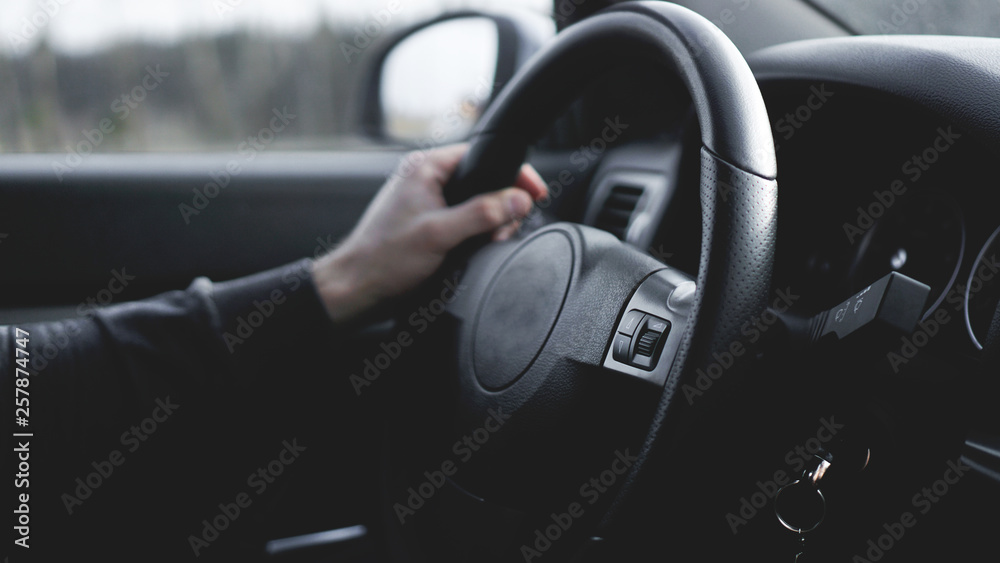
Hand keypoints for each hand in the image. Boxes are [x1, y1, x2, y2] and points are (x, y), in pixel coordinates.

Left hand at [312, 144, 547, 323]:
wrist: (358, 288)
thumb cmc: (384, 259)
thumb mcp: (440, 234)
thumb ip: (482, 214)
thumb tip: (518, 200)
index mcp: (425, 167)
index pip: (481, 154)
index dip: (511, 173)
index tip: (533, 192)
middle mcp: (426, 179)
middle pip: (483, 180)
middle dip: (502, 205)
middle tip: (502, 231)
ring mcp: (427, 202)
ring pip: (476, 203)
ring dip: (489, 223)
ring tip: (486, 243)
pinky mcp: (428, 223)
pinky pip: (464, 220)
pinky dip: (475, 234)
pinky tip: (472, 250)